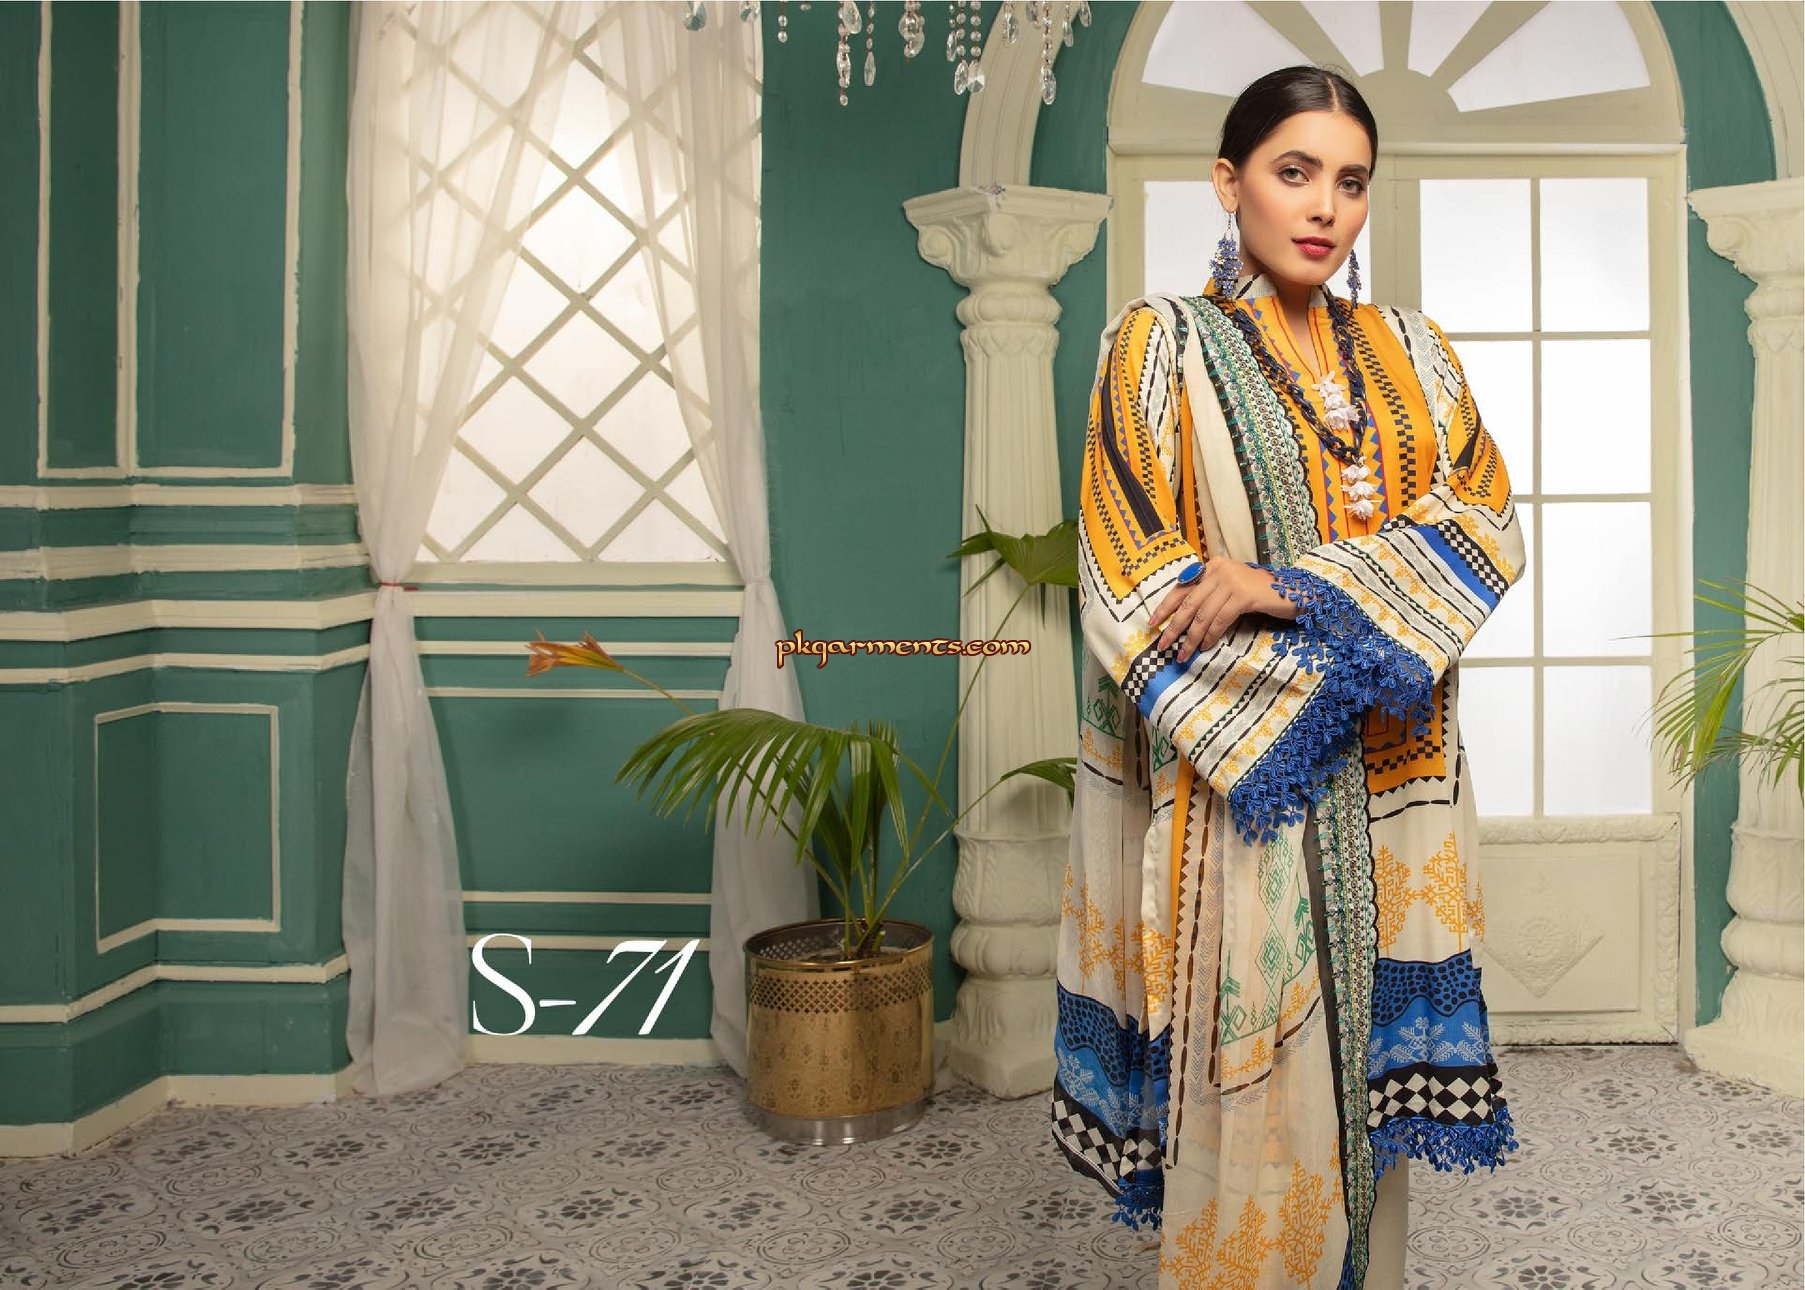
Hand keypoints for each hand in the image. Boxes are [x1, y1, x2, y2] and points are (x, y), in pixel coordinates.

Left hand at [1150, 557, 1299, 661]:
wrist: (1293, 593)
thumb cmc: (1259, 595)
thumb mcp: (1230, 591)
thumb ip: (1209, 596)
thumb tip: (1182, 619)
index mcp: (1212, 566)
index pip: (1183, 588)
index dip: (1165, 607)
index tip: (1152, 623)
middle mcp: (1219, 569)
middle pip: (1189, 603)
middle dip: (1174, 627)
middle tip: (1162, 645)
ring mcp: (1231, 580)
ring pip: (1203, 615)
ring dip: (1191, 638)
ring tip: (1183, 654)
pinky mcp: (1243, 595)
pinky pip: (1219, 620)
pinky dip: (1210, 635)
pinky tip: (1204, 646)